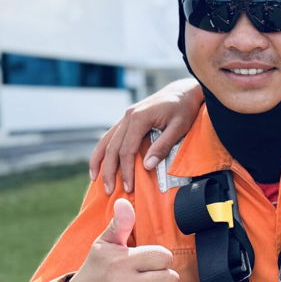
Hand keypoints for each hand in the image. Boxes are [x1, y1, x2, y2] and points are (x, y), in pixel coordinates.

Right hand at [58, 199, 179, 281]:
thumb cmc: (96, 270)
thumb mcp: (104, 246)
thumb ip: (119, 224)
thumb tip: (125, 203)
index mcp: (120, 262)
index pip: (164, 257)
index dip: (162, 258)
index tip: (152, 261)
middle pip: (171, 278)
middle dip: (166, 276)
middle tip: (154, 277)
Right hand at [89, 78, 203, 193]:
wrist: (183, 91)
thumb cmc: (184, 108)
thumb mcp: (179, 127)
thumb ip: (163, 146)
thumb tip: (147, 165)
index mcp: (139, 118)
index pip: (127, 150)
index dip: (126, 170)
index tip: (128, 187)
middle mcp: (128, 116)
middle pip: (112, 148)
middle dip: (109, 171)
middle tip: (108, 190)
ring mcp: (126, 116)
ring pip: (106, 141)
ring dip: (99, 161)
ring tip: (96, 179)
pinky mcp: (128, 118)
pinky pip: (111, 136)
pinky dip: (103, 150)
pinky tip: (100, 162)